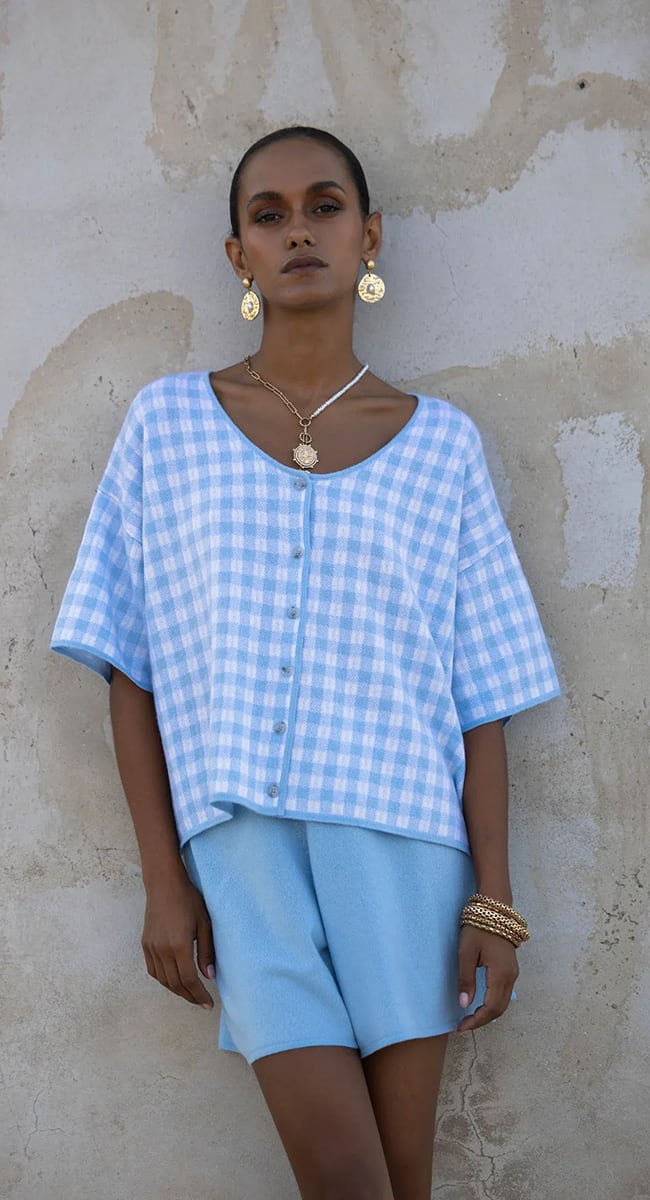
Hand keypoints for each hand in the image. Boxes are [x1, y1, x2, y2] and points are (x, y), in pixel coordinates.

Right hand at [141, 868, 215, 1008]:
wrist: (164, 884)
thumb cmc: (189, 900)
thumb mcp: (205, 924)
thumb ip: (206, 952)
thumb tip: (209, 976)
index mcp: (179, 946)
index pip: (189, 980)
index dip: (199, 995)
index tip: (208, 1004)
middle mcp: (162, 950)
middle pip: (175, 984)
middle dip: (189, 996)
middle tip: (202, 1003)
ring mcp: (151, 948)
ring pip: (163, 980)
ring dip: (177, 990)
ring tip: (190, 993)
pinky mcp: (145, 944)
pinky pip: (153, 970)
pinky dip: (164, 980)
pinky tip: (174, 980)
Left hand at [456, 924, 518, 1031]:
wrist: (495, 909)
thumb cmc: (478, 928)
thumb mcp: (466, 953)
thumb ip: (466, 980)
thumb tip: (464, 1005)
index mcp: (500, 975)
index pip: (490, 1008)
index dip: (476, 1021)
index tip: (461, 1027)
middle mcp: (511, 977)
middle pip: (499, 1009)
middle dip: (482, 1020)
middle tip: (463, 1026)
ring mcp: (513, 973)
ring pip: (503, 1002)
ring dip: (488, 1013)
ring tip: (470, 1017)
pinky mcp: (511, 968)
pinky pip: (504, 993)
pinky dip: (493, 1003)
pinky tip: (480, 1003)